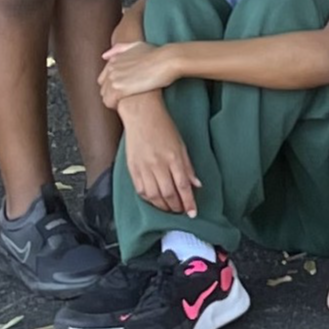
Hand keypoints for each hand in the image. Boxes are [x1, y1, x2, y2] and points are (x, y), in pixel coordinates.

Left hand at [100, 42, 180, 105]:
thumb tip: (105, 56)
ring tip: (129, 102)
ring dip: (115, 101)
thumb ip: (120, 49)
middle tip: (128, 97)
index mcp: (114, 59)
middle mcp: (111, 68)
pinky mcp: (119, 88)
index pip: (104, 79)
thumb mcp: (137, 45)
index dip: (114, 86)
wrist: (168, 60)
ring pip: (105, 97)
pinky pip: (109, 102)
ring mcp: (114, 78)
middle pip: (103, 88)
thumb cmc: (157, 53)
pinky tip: (128, 105)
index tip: (126, 89)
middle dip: (113, 94)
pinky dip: (116, 106)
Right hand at [121, 101, 201, 217]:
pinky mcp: (133, 168)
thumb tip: (196, 184)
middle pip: (169, 194)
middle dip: (176, 206)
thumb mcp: (181, 144)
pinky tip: (155, 201)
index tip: (192, 212)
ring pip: (154, 196)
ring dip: (163, 206)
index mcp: (173, 158)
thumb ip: (188, 166)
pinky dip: (149, 199)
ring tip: (170, 209)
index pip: (183, 186)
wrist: (141, 115)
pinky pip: (140, 190)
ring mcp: (144, 168)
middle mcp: (158, 165)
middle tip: (182, 212)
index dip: (189, 202)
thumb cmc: (163, 127)